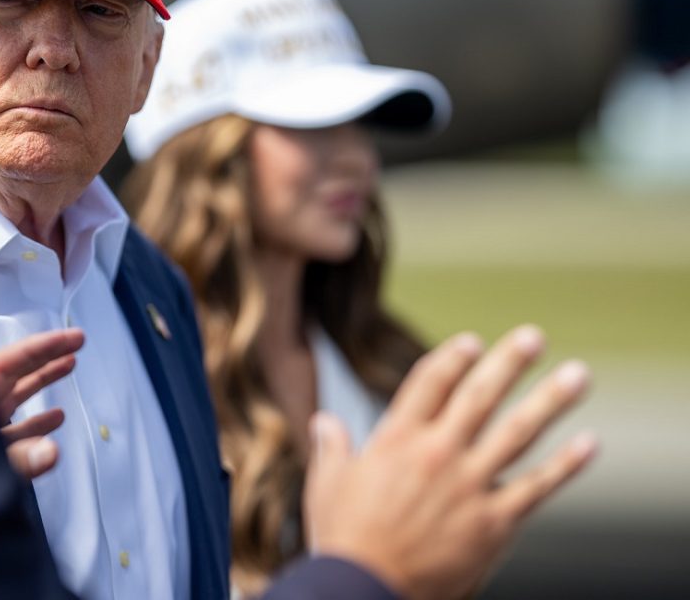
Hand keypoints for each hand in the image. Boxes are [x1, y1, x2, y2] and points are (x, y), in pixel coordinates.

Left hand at [0, 328, 84, 479]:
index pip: (10, 362)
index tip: (72, 338)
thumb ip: (17, 462)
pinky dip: (35, 423)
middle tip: (76, 343)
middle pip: (14, 373)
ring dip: (42, 384)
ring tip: (68, 367)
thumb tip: (52, 452)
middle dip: (46, 357)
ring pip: (15, 399)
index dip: (43, 348)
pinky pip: (13, 432)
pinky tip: (54, 420)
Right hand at [304, 325, 597, 599]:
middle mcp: (437, 453)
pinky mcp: (494, 522)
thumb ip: (330, 448)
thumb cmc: (343, 540)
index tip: (471, 342)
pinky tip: (588, 444)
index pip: (430, 383)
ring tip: (577, 375)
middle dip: (510, 362)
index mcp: (396, 439)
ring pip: (518, 432)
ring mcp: (469, 485)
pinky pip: (538, 486)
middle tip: (533, 337)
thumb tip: (323, 422)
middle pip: (480, 395)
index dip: (452, 358)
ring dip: (550, 399)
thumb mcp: (326, 485)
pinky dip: (565, 465)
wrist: (365, 590)